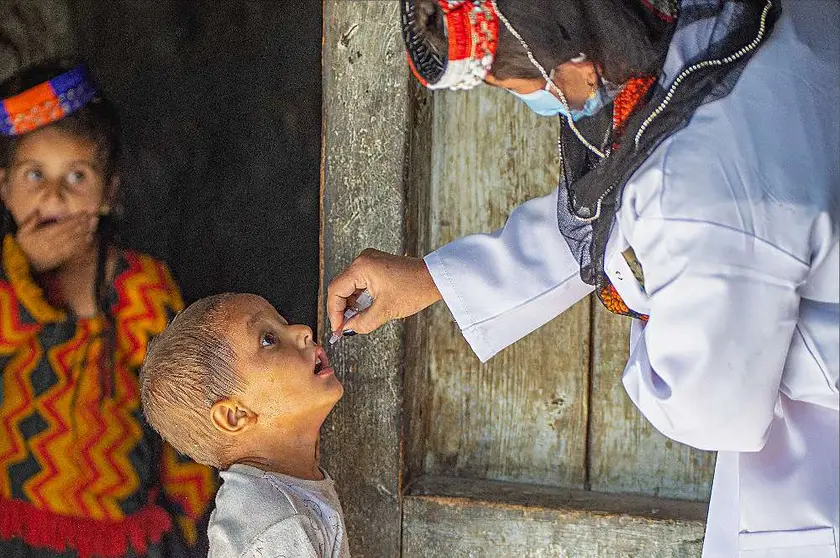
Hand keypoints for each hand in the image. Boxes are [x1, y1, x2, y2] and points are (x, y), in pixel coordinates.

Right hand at [15, 210, 97, 272]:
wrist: (23, 263)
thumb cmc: (23, 246)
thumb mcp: (23, 232)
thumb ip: (31, 221)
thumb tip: (38, 211)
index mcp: (43, 235)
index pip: (63, 225)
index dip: (74, 219)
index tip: (83, 213)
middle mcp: (52, 243)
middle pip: (70, 232)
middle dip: (82, 224)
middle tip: (91, 217)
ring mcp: (57, 252)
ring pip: (73, 241)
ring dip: (84, 233)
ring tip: (92, 225)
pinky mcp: (60, 259)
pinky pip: (73, 251)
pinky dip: (82, 244)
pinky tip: (88, 238)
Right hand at [327, 248, 441, 334]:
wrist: (435, 279)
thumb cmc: (415, 289)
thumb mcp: (385, 311)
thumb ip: (362, 322)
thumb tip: (347, 329)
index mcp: (362, 267)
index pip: (336, 290)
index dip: (334, 312)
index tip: (338, 328)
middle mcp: (362, 260)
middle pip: (340, 287)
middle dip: (342, 309)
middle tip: (345, 327)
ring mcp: (369, 260)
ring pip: (349, 286)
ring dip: (351, 304)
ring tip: (356, 321)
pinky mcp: (375, 264)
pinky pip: (359, 282)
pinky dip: (359, 297)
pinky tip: (363, 310)